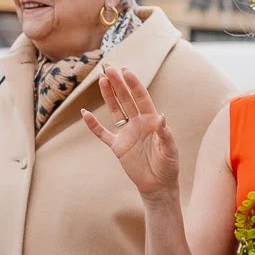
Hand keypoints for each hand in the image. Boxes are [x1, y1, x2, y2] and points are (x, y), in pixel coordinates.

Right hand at [82, 66, 178, 198]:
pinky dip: (93, 125)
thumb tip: (162, 117)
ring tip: (101, 80)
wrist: (158, 185)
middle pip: (126, 100)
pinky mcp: (118, 147)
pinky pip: (103, 133)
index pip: (141, 98)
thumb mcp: (170, 150)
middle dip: (118, 84)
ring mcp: (126, 134)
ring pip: (115, 110)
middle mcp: (138, 123)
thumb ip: (165, 134)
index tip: (126, 71)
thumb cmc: (168, 166)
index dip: (133, 85)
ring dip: (108, 96)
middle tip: (109, 68)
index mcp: (152, 121)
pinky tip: (85, 113)